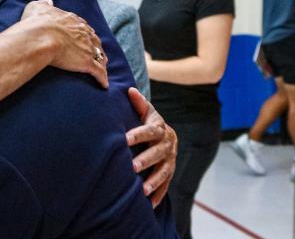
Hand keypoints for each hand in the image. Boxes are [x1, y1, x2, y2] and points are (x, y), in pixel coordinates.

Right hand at [18, 0, 107, 88]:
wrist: (41, 37)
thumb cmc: (37, 23)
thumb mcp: (37, 8)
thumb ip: (44, 4)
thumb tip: (48, 1)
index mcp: (72, 21)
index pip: (82, 26)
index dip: (84, 32)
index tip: (85, 36)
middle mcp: (83, 33)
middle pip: (94, 40)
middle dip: (96, 46)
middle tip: (97, 51)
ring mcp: (87, 48)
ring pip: (99, 55)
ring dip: (102, 61)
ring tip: (103, 67)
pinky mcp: (87, 63)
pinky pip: (98, 72)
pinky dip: (103, 78)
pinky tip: (104, 85)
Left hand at [125, 87, 176, 207]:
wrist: (166, 135)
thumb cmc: (149, 123)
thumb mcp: (146, 112)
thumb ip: (139, 104)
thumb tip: (129, 91)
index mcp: (159, 128)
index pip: (148, 131)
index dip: (137, 135)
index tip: (124, 140)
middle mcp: (167, 144)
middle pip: (157, 153)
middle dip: (145, 160)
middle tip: (132, 167)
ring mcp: (170, 159)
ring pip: (164, 171)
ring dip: (154, 181)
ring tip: (143, 189)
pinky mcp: (170, 172)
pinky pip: (166, 185)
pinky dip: (159, 195)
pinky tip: (150, 204)